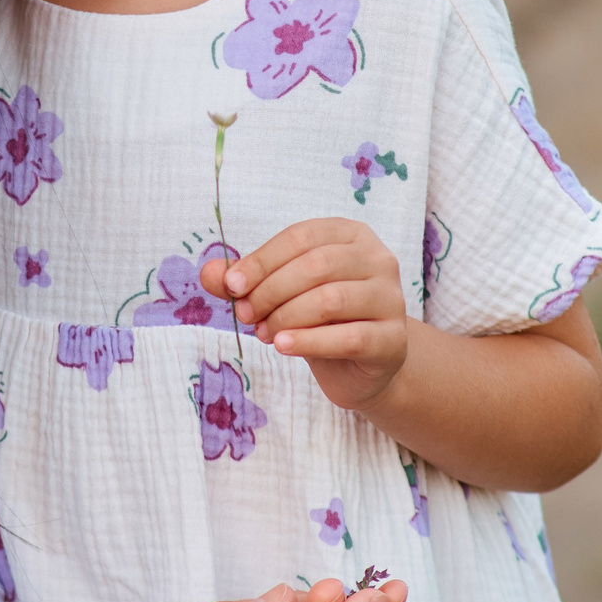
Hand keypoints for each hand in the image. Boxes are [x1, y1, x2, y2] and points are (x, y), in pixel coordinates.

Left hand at [217, 218, 410, 411]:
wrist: (360, 367)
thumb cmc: (319, 320)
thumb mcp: (279, 295)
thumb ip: (244, 281)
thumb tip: (208, 273)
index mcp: (350, 234)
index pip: (301, 237)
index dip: (261, 261)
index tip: (230, 286)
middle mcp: (378, 259)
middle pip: (317, 265)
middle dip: (271, 291)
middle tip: (244, 314)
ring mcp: (391, 299)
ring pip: (331, 300)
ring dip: (286, 317)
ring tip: (264, 333)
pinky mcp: (393, 339)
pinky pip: (349, 337)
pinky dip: (310, 341)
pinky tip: (284, 346)